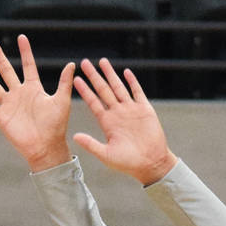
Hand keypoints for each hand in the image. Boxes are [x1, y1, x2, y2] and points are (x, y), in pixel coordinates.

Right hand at [0, 34, 73, 171]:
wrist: (46, 147)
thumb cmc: (56, 126)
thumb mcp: (61, 101)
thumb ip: (64, 83)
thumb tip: (72, 64)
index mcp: (34, 89)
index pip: (28, 65)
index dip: (25, 52)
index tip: (21, 37)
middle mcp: (19, 94)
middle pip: (6, 71)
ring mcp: (9, 105)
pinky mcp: (1, 118)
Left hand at [71, 58, 176, 185]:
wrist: (150, 164)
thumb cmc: (128, 163)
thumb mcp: (106, 155)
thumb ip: (91, 145)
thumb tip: (74, 137)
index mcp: (107, 123)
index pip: (93, 102)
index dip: (85, 91)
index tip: (75, 79)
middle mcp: (117, 113)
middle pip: (103, 90)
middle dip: (94, 76)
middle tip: (85, 62)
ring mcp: (131, 110)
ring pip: (119, 87)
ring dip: (111, 74)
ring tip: (102, 61)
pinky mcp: (145, 110)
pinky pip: (137, 92)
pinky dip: (132, 82)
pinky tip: (126, 72)